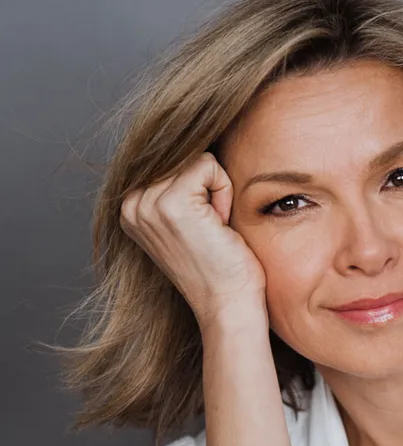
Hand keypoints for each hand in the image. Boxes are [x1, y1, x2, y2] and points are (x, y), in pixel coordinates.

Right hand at [119, 152, 266, 328]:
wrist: (228, 304)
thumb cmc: (221, 268)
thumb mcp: (190, 222)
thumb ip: (178, 188)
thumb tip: (191, 141)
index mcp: (131, 208)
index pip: (171, 161)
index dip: (198, 188)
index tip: (203, 227)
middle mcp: (131, 205)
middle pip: (183, 156)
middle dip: (207, 187)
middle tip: (212, 229)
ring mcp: (148, 204)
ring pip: (196, 158)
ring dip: (217, 190)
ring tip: (215, 228)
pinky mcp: (172, 203)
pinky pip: (208, 165)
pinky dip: (224, 191)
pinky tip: (220, 225)